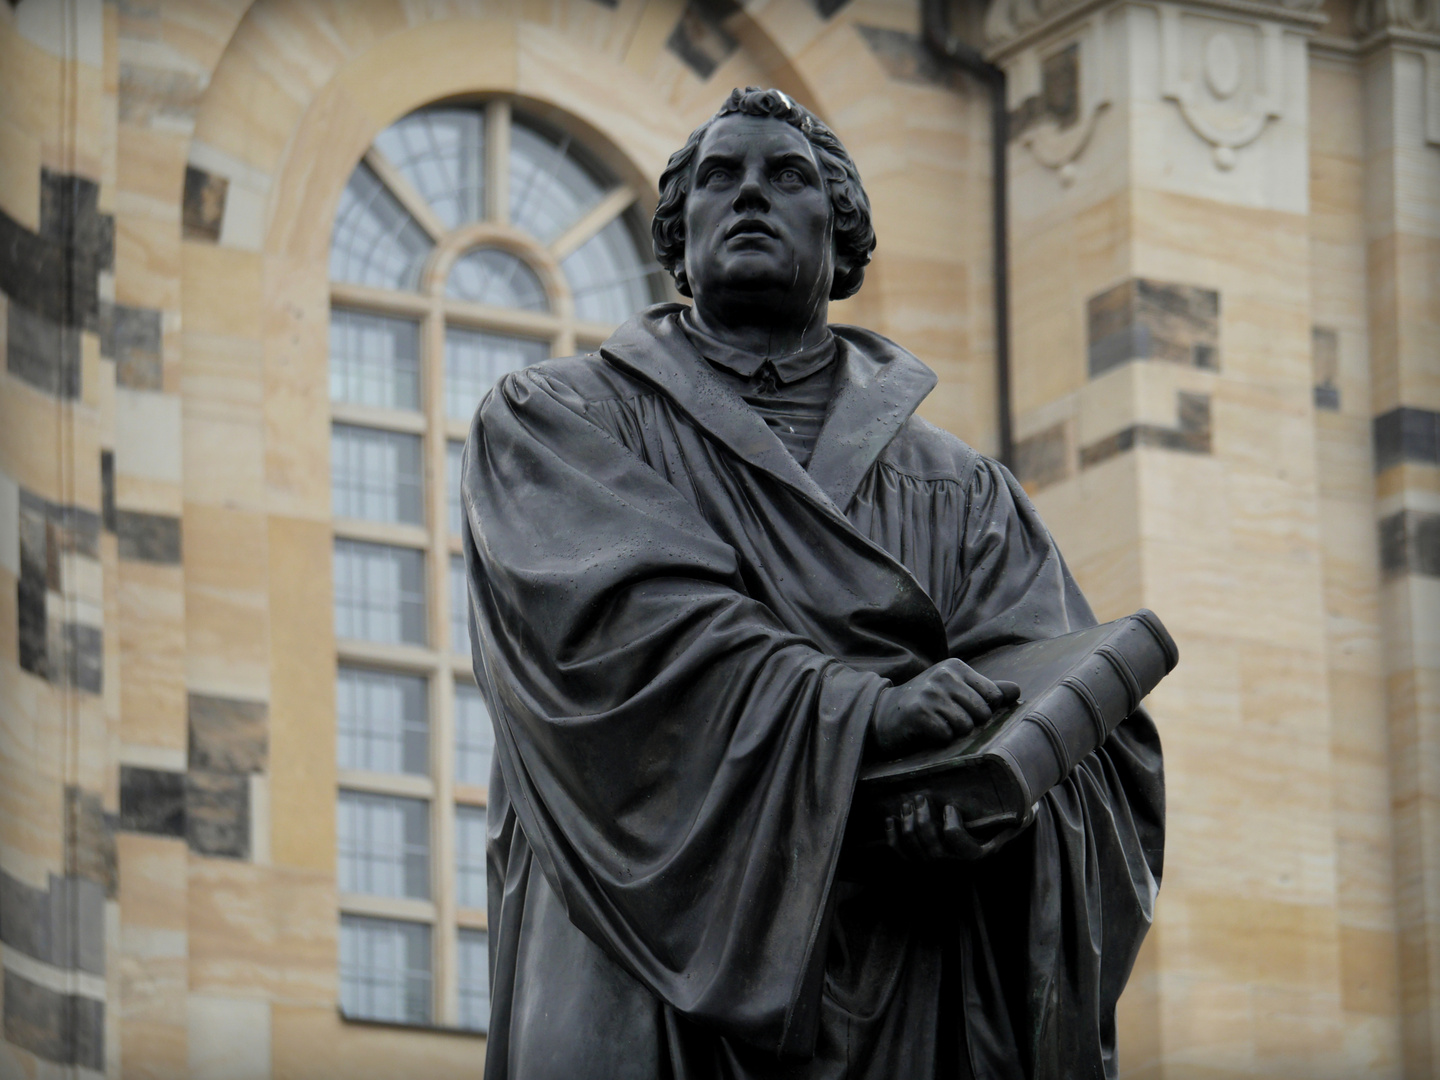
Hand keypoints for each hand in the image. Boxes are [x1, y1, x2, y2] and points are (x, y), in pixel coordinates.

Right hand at [869, 659, 1018, 758]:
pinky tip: (926, 731)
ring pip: (966, 726)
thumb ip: (986, 690)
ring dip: (953, 732)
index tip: (964, 711)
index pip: (994, 697)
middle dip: (969, 723)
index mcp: (956, 667)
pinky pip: (947, 735)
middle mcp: (944, 675)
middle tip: (947, 719)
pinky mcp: (919, 712)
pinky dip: (939, 739)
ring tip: (937, 724)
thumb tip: (1016, 691)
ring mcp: (930, 693)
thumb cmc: (926, 703)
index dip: (984, 711)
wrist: (883, 714)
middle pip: (982, 713)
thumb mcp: (955, 690)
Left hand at [884, 795, 1018, 861]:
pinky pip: (901, 855)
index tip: (950, 807)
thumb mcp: (1011, 830)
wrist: (977, 861)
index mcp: (975, 855)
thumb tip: (1031, 806)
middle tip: (920, 798)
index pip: (955, 840)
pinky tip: (891, 820)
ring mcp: (934, 868)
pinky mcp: (918, 867)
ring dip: (907, 823)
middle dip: (921, 817)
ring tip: (908, 804)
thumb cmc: (995, 835)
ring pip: (912, 847)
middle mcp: (952, 866)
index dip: (950, 823)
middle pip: (929, 842)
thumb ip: (1019, 819)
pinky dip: (893, 837)